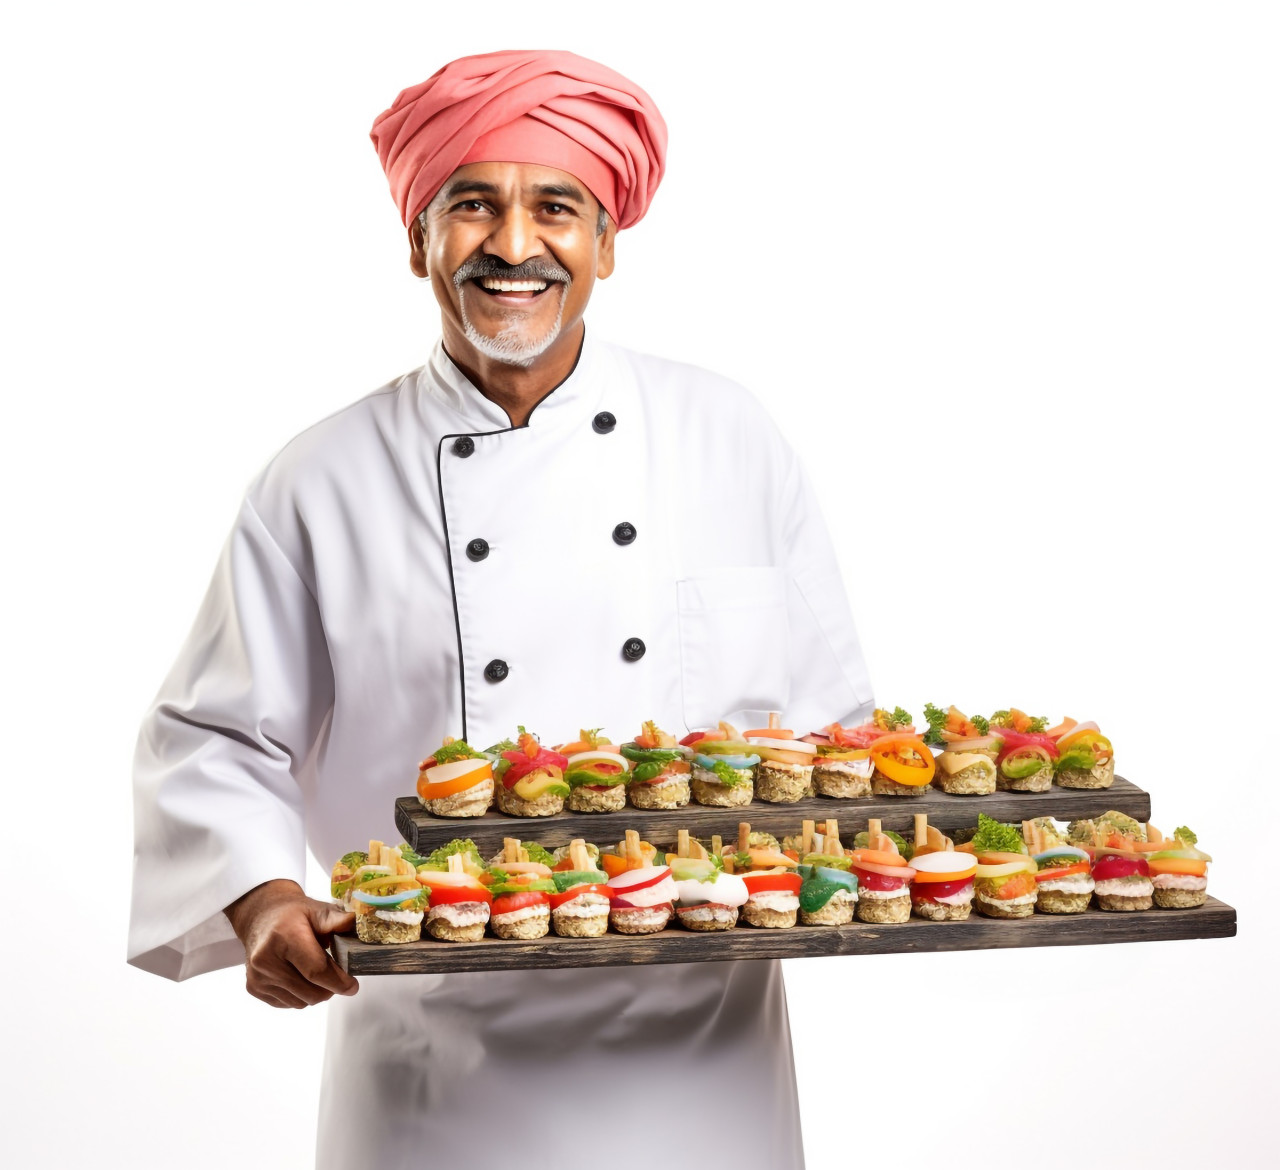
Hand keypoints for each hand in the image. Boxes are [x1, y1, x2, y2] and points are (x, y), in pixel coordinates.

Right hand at [224, 879, 358, 1008]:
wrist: (262, 917)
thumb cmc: (293, 914)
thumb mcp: (317, 909)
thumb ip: (336, 920)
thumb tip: (353, 923)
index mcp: (285, 937)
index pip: (316, 971)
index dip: (338, 982)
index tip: (353, 986)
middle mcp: (267, 959)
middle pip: (311, 992)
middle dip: (331, 988)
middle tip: (338, 976)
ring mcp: (258, 976)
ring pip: (301, 1002)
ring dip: (316, 993)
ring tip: (318, 972)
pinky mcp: (254, 988)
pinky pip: (288, 1004)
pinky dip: (301, 995)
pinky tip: (301, 976)